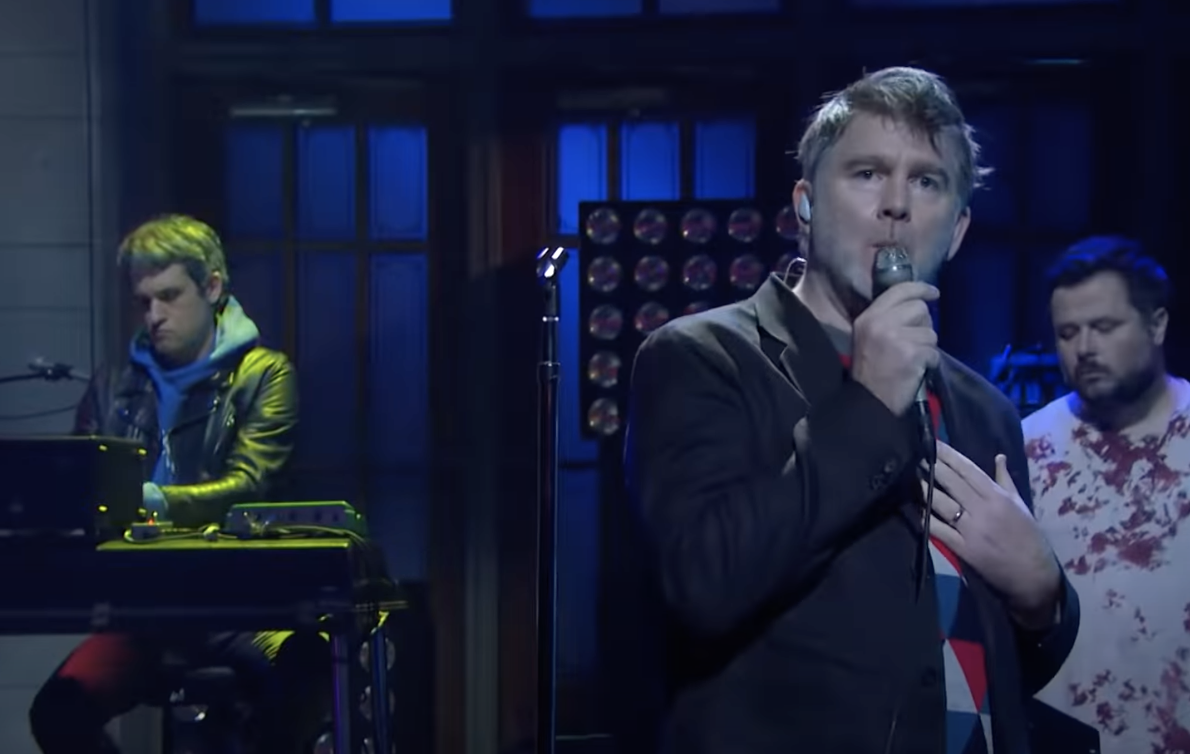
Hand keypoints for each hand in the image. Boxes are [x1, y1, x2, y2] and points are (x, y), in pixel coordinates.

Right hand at [851, 281, 939, 415]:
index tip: (933, 293)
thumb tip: (917, 306)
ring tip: (913, 359)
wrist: (868, 401)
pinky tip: (917, 370)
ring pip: (930, 332)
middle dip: (923, 324)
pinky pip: (934, 351)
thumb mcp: (868, 337)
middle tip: (915, 341)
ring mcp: (897, 337)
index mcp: (868, 317)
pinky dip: (930, 362)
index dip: (920, 289)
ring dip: (927, 346)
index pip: (899, 290)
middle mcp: (881, 322)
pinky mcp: (912, 353)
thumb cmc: (869, 371)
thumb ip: (886, 319)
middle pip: (919, 308)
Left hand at [921, 442, 1060, 629]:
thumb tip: (999, 456)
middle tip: (915, 453)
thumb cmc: (1029, 537)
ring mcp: (972, 530)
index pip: (968, 470)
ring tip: (911, 475)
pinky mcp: (963, 549)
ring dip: (925, 489)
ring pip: (942, 504)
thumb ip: (1006, 480)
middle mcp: (983, 509)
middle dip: (933, 466)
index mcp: (999, 497)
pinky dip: (926, 519)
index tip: (933, 443)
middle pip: (952, 483)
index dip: (949, 455)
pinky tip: (914, 509)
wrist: (1034, 575)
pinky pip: (940, 530)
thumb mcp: (1021, 505)